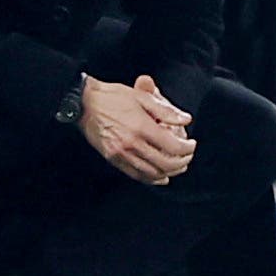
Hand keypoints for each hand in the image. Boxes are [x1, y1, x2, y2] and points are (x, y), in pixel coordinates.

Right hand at [77, 73, 194, 185]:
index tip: (192, 145)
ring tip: (177, 167)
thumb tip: (186, 120)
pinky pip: (135, 175)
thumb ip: (166, 111)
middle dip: (182, 162)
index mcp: (141, 127)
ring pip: (151, 173)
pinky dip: (151, 178)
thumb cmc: (112, 97)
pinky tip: (160, 176)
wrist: (84, 103)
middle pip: (165, 163)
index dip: (187, 149)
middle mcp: (131, 144)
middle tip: (187, 157)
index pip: (172, 146)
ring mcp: (121, 154)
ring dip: (169, 172)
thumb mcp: (141, 97)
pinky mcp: (112, 159)